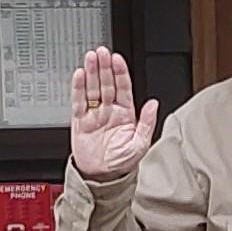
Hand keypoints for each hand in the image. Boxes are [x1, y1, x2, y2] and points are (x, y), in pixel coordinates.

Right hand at [69, 48, 160, 180]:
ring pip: (92, 88)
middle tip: (101, 52)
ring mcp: (94, 115)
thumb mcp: (140, 144)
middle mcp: (109, 111)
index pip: (123, 88)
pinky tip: (79, 76)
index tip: (117, 59)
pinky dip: (78, 89)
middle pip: (106, 84)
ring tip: (90, 58)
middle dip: (104, 67)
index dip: (120, 73)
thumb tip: (153, 104)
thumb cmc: (122, 163)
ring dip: (91, 73)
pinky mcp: (80, 121)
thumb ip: (146, 123)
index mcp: (125, 114)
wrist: (102, 177)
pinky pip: (78, 102)